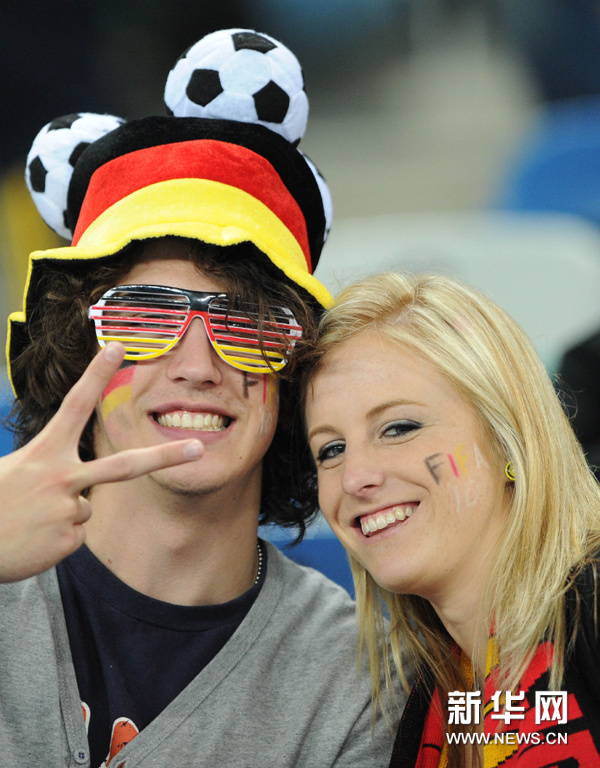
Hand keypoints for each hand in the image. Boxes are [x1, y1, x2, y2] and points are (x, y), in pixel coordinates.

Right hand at [0, 343, 203, 581]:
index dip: (96, 375)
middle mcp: (61, 477)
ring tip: (30, 519)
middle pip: (124, 465)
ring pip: (86, 505)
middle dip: (165, 456)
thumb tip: (77, 487)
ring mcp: (67, 509)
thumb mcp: (12, 469)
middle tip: (196, 448)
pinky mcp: (68, 538)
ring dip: (63, 512)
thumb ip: (46, 467)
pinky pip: (76, 532)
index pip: (75, 405)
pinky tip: (34, 537)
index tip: (117, 347)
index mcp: (43, 452)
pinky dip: (58, 536)